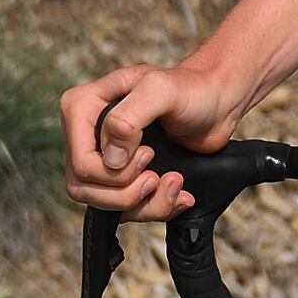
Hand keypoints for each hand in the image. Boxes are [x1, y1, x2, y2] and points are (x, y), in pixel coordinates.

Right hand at [66, 59, 253, 219]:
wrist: (216, 103)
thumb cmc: (190, 88)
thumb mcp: (159, 90)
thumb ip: (127, 119)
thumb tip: (111, 160)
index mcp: (82, 107)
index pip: (81, 162)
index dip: (113, 171)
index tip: (149, 153)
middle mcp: (87, 135)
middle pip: (85, 189)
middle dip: (126, 194)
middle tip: (158, 176)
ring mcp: (105, 158)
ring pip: (105, 204)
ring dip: (145, 204)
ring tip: (175, 182)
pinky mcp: (125, 175)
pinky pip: (126, 209)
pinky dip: (154, 207)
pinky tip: (177, 194)